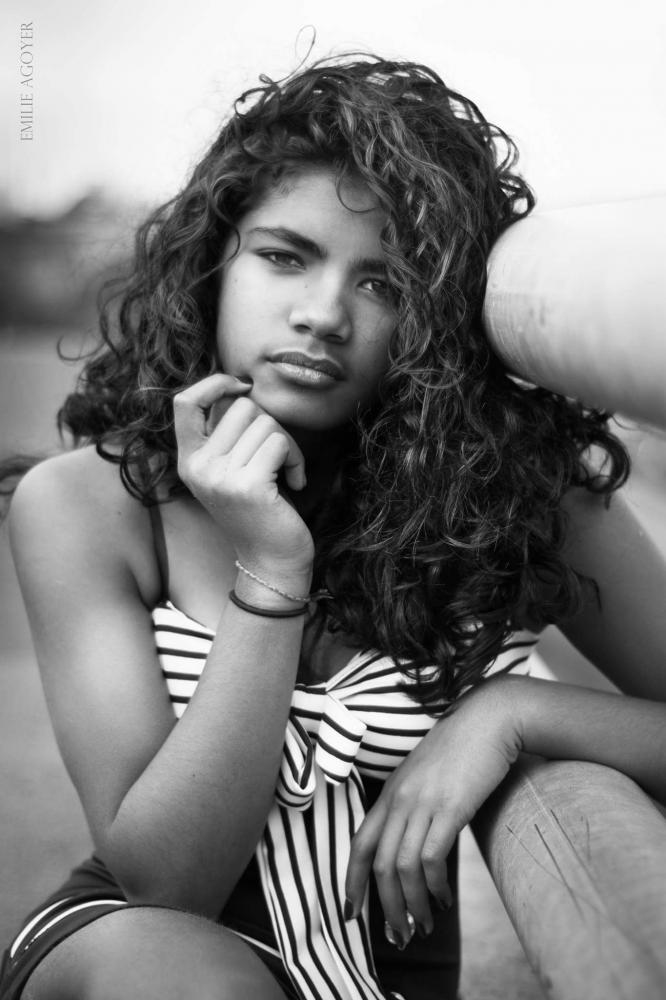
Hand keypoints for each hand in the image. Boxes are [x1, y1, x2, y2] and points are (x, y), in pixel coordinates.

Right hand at [174, 374, 313, 572]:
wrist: (270, 563)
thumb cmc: (259, 512)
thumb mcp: (230, 472)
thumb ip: (226, 436)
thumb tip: (242, 389)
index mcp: (189, 462)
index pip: (184, 403)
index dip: (214, 383)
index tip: (242, 387)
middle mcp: (198, 468)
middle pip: (241, 407)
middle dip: (269, 424)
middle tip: (276, 457)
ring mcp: (221, 478)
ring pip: (265, 423)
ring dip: (287, 445)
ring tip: (285, 473)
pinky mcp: (248, 487)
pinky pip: (281, 444)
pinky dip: (297, 460)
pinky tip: (295, 484)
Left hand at [344, 677, 521, 946]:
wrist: (490, 719)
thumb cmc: (463, 748)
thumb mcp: (427, 775)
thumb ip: (414, 803)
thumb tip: (414, 843)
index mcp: (390, 792)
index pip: (360, 844)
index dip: (352, 882)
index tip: (351, 913)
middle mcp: (400, 798)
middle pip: (380, 865)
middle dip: (386, 908)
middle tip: (400, 936)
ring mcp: (423, 803)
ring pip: (404, 868)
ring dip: (413, 905)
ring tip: (424, 926)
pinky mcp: (451, 808)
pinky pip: (432, 858)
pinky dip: (435, 887)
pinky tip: (445, 899)